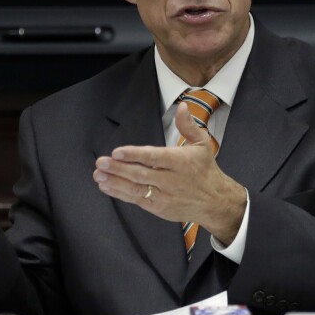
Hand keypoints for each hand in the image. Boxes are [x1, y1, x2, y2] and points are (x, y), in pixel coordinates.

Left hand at [93, 103, 246, 244]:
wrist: (215, 202)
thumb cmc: (205, 170)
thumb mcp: (202, 144)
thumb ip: (188, 126)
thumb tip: (182, 107)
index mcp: (181, 162)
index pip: (154, 157)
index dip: (134, 155)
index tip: (117, 151)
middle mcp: (172, 180)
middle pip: (141, 174)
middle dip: (119, 168)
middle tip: (101, 162)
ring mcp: (165, 196)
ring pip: (136, 189)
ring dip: (115, 182)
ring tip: (99, 175)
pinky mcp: (159, 208)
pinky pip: (137, 200)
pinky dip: (121, 193)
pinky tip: (107, 186)